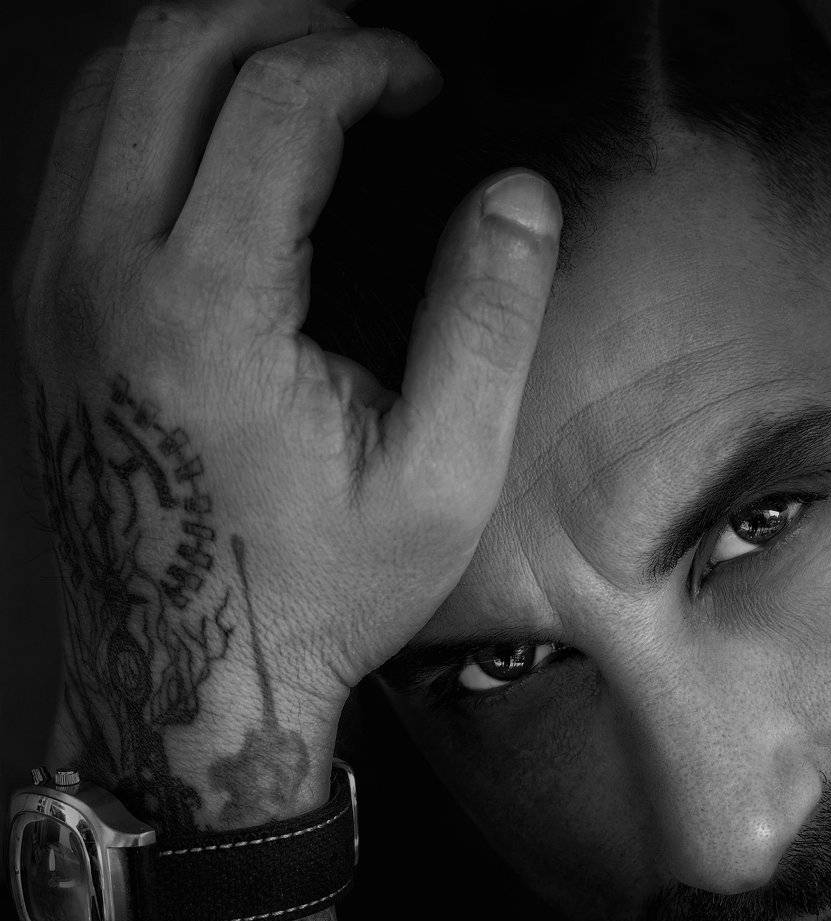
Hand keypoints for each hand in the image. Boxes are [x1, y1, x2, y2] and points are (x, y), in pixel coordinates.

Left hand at [12, 0, 560, 747]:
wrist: (186, 680)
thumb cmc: (316, 594)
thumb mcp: (438, 483)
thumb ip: (485, 327)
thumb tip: (519, 196)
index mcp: (205, 311)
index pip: (275, 97)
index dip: (368, 60)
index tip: (422, 89)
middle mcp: (102, 278)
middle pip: (169, 47)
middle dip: (278, 15)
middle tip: (363, 49)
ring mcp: (52, 290)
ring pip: (106, 85)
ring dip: (208, 52)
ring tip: (301, 79)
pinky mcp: (41, 313)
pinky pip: (79, 153)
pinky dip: (153, 112)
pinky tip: (224, 150)